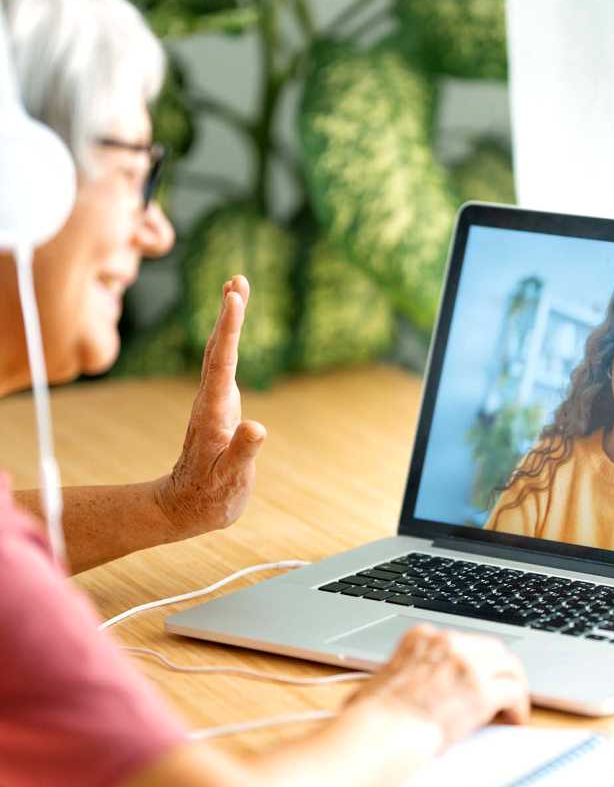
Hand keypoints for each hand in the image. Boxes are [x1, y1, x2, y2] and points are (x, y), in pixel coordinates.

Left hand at [155, 275, 266, 537]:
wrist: (184, 507)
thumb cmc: (208, 497)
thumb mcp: (227, 481)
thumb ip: (241, 454)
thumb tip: (257, 427)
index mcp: (213, 414)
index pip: (222, 364)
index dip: (230, 329)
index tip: (234, 297)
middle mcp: (211, 401)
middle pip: (218, 349)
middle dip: (227, 313)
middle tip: (237, 279)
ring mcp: (214, 402)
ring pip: (219, 353)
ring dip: (227, 321)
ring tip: (236, 289)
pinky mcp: (220, 407)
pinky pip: (224, 365)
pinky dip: (228, 340)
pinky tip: (231, 329)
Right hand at [346, 624, 528, 751]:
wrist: (382, 729)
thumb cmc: (376, 712)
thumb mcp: (386, 675)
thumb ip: (404, 670)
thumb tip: (403, 686)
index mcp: (422, 636)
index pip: (462, 641)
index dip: (475, 662)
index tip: (477, 677)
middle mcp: (447, 642)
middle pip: (491, 647)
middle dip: (499, 670)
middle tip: (503, 690)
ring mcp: (466, 664)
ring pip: (509, 665)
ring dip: (513, 685)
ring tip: (512, 707)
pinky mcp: (481, 690)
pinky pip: (515, 691)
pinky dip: (519, 707)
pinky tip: (514, 720)